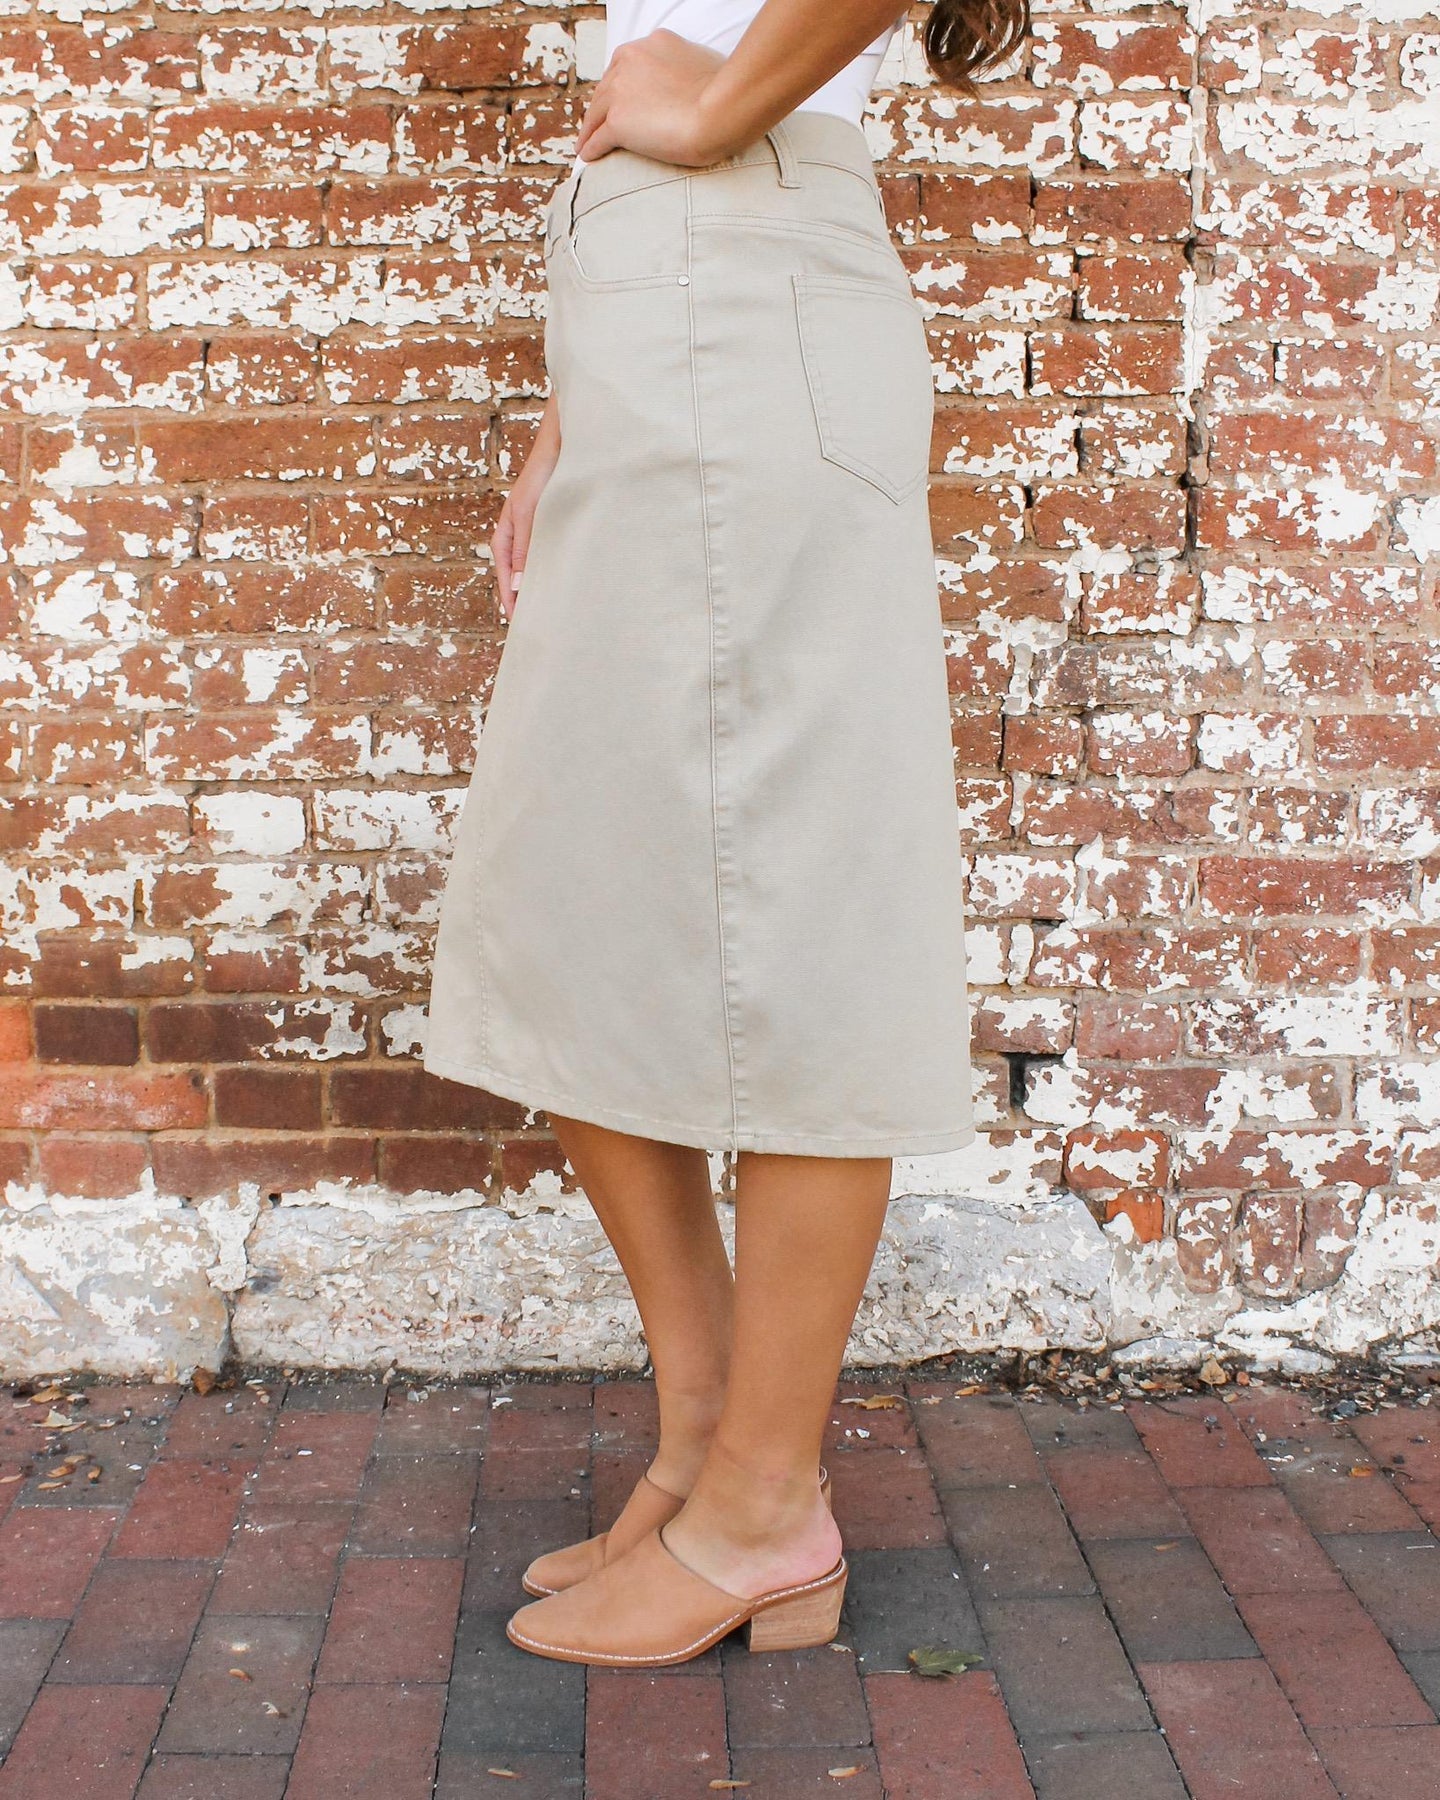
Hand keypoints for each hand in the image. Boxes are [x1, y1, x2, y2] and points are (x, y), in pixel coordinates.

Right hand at [493, 396, 560, 622]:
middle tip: (539, 626)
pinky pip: (556, 554)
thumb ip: (525, 548)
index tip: (519, 624)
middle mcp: (524, 532)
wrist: (572, 440)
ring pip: (540, 566)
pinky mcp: (562, 524)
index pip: (504, 574)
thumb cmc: (547, 470)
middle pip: (521, 574)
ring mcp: (542, 529)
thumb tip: (518, 587)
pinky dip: (560, 570)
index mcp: (508, 530)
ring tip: (556, 612)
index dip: (511, 599)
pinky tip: (572, 582)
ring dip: (545, 586)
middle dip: (527, 598)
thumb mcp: (531, 512)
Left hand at [575, 29, 737, 165]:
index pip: (624, 67)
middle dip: (600, 107)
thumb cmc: (724, 93)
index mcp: (651, 44)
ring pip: (595, 113)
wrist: (722, 111)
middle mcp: (630, 61)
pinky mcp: (618, 122)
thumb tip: (687, 85)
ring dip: (589, 130)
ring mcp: (621, 92)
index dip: (618, 88)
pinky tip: (587, 156)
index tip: (617, 101)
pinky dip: (590, 149)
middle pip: (605, 89)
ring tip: (585, 144)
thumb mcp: (702, 63)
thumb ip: (684, 69)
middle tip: (596, 124)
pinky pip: (597, 138)